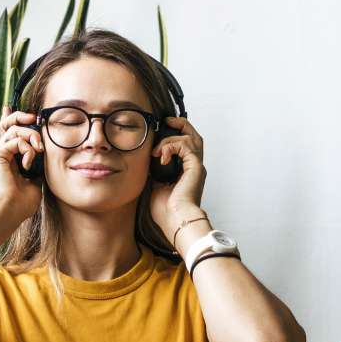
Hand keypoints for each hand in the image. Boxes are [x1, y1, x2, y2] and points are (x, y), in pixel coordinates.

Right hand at [0, 106, 43, 219]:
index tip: (26, 113)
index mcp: (8, 160)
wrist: (9, 211)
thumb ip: (37, 168)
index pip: (8, 134)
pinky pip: (15, 140)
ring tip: (38, 149)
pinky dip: (26, 148)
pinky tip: (29, 162)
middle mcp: (0, 154)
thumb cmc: (21, 203)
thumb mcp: (35, 182)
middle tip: (33, 116)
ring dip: (30, 135)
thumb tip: (43, 159)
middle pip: (4, 124)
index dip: (13, 119)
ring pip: (11, 129)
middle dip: (19, 116)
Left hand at [149, 115, 208, 240]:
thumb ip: (153, 172)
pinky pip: (185, 145)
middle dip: (180, 125)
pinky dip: (171, 146)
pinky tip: (161, 156)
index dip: (174, 135)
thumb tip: (144, 160)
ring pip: (191, 137)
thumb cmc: (166, 211)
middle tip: (166, 121)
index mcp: (186, 171)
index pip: (185, 145)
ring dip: (171, 138)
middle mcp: (194, 166)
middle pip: (194, 136)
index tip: (160, 131)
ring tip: (158, 150)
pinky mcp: (195, 166)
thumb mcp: (155, 186)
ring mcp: (196, 166)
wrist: (175, 221)